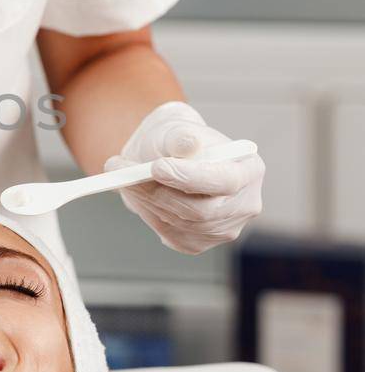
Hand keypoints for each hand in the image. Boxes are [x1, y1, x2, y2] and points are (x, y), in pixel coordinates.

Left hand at [103, 100, 264, 254]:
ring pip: (181, 224)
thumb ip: (181, 136)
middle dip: (158, 192)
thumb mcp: (177, 128)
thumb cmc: (177, 141)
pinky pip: (171, 234)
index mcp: (249, 170)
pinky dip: (149, 214)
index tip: (156, 167)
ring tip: (124, 177)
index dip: (191, 177)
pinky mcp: (199, 242)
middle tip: (122, 172)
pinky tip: (140, 196)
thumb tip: (187, 144)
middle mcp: (244, 204)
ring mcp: (224, 228)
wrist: (167, 158)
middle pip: (202, 210)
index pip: (226, 181)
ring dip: (147, 201)